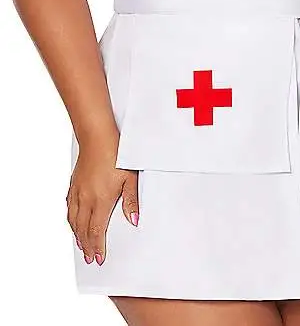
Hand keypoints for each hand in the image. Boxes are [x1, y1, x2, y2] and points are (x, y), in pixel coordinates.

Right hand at [66, 149, 138, 265]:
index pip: (97, 230)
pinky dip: (71, 219)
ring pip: (74, 219)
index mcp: (101, 200)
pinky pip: (69, 207)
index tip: (98, 259)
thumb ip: (132, 201)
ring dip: (77, 235)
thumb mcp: (130, 178)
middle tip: (89, 258)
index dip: (97, 246)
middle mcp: (86, 198)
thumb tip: (134, 221)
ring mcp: (77, 191)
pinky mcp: (74, 183)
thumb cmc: (116, 154)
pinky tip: (73, 221)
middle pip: (83, 229)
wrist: (97, 136)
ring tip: (81, 245)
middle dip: (87, 245)